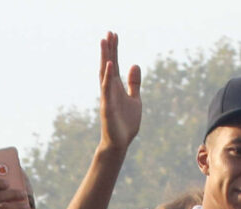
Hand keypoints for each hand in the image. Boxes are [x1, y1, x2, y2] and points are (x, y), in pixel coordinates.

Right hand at [98, 32, 141, 152]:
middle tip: (109, 32)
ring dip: (105, 58)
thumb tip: (135, 64)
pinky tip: (110, 65)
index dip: (114, 49)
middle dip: (109, 49)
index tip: (114, 35)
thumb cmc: (126, 122)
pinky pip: (107, 89)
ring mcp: (107, 97)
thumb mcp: (135, 100)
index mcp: (116, 87)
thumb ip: (134, 83)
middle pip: (108, 65)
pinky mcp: (108, 107)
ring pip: (105, 74)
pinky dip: (108, 77)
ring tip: (105, 42)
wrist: (120, 142)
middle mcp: (110, 89)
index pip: (114, 64)